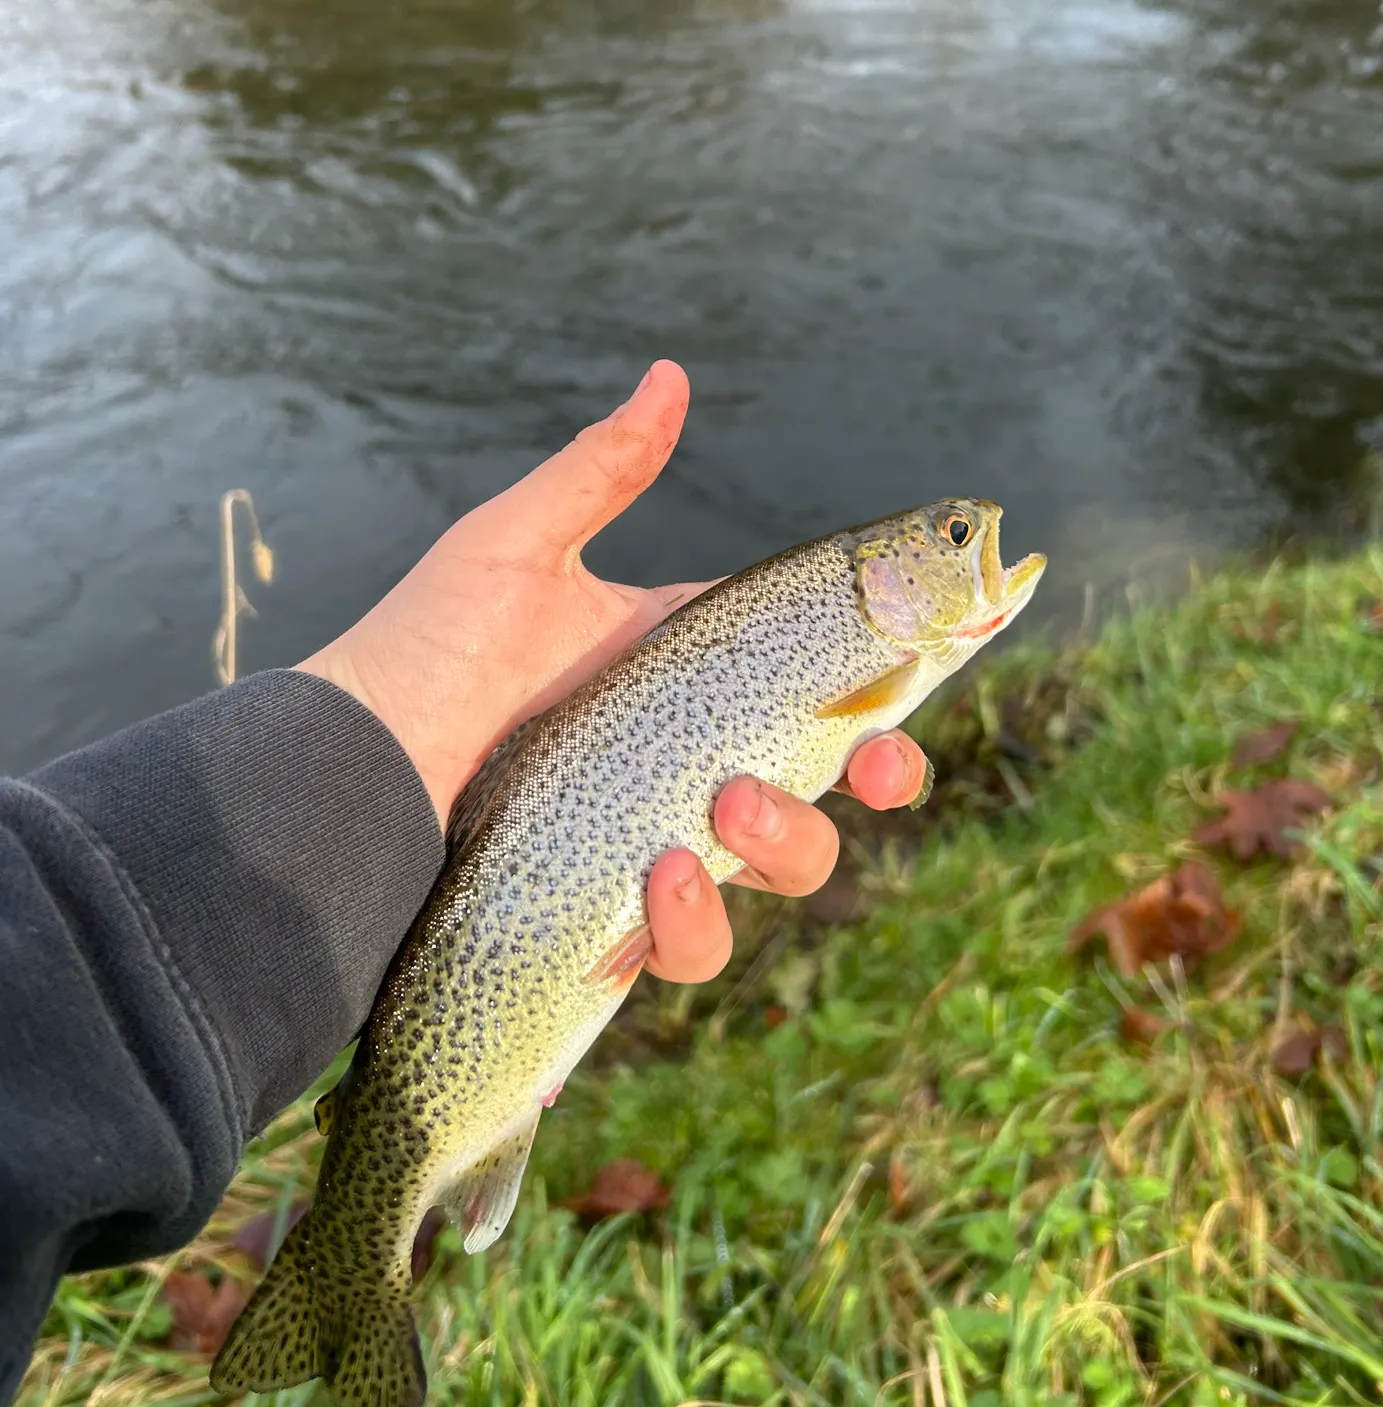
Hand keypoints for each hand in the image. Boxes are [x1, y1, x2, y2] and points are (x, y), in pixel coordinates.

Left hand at [299, 360, 927, 983]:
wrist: (347, 768)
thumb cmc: (427, 650)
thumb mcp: (515, 550)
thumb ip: (600, 470)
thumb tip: (669, 372)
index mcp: (682, 677)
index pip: (810, 681)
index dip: (880, 685)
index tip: (922, 676)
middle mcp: (685, 763)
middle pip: (825, 788)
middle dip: (875, 781)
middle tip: (874, 766)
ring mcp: (660, 844)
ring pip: (779, 870)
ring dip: (785, 845)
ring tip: (721, 812)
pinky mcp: (618, 919)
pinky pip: (690, 946)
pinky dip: (692, 924)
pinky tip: (659, 884)